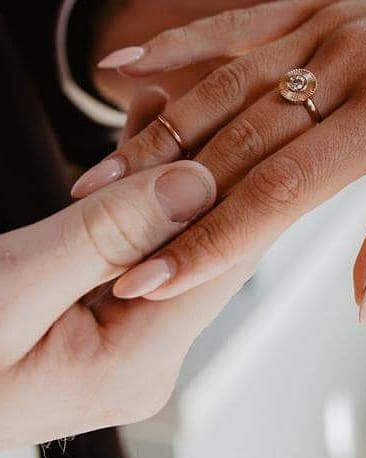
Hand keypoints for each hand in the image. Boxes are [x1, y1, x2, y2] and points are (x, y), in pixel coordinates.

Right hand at [0, 88, 270, 448]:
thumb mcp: (11, 287)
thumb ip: (105, 237)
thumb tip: (196, 182)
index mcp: (137, 362)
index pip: (216, 260)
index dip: (236, 187)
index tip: (250, 123)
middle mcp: (142, 353)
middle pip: (196, 244)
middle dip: (200, 167)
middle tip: (213, 96)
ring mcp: (119, 333)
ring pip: (162, 234)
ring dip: (162, 167)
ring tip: (169, 99)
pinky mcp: (92, 308)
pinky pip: (125, 238)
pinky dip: (128, 186)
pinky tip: (142, 128)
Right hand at [75, 0, 365, 317]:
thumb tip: (358, 301)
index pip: (283, 188)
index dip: (215, 239)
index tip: (156, 281)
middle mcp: (348, 65)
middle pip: (239, 139)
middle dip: (168, 198)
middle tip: (101, 242)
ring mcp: (332, 26)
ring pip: (226, 82)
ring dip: (159, 132)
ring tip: (98, 176)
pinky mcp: (326, 3)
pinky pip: (242, 24)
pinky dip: (181, 46)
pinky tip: (125, 64)